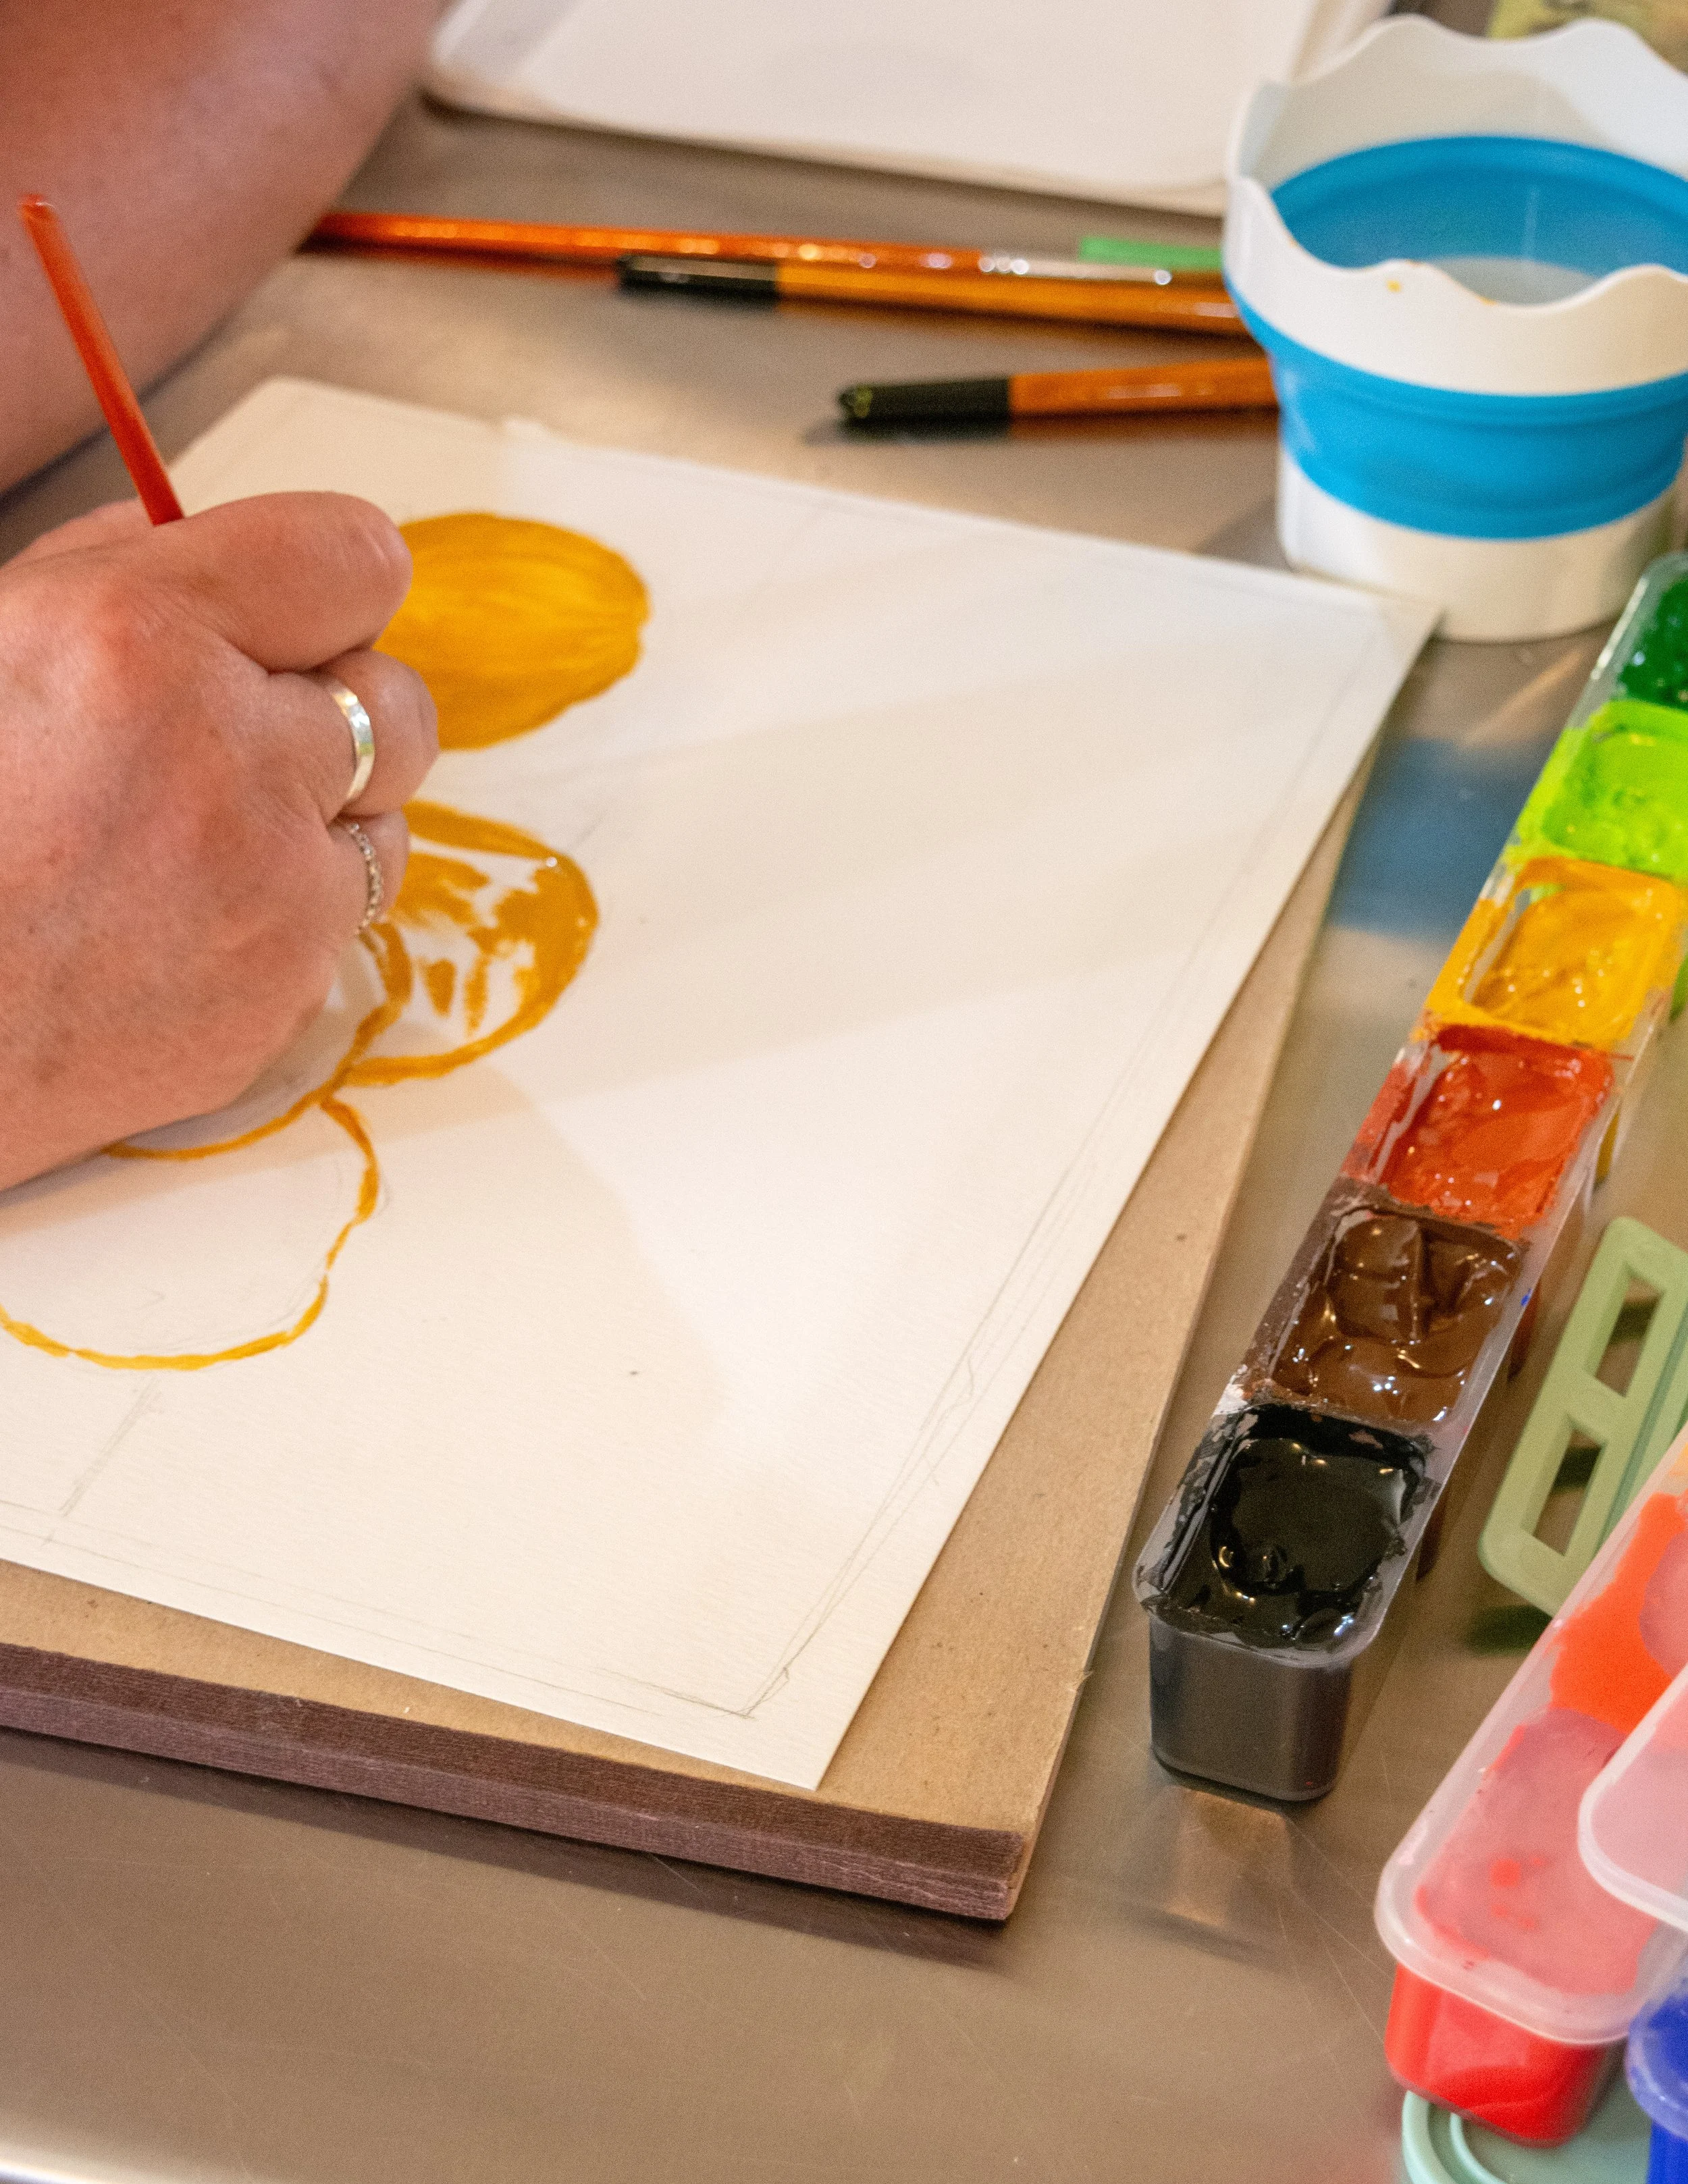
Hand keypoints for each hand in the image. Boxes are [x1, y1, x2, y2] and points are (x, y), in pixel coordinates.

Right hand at [0, 490, 437, 1190]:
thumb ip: (108, 573)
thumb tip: (206, 545)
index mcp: (134, 635)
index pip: (353, 558)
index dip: (330, 585)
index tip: (300, 614)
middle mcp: (227, 753)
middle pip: (395, 697)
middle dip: (332, 711)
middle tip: (235, 741)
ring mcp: (270, 884)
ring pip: (388, 817)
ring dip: (318, 820)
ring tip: (192, 844)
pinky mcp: (288, 987)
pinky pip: (343, 921)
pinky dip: (285, 915)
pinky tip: (182, 924)